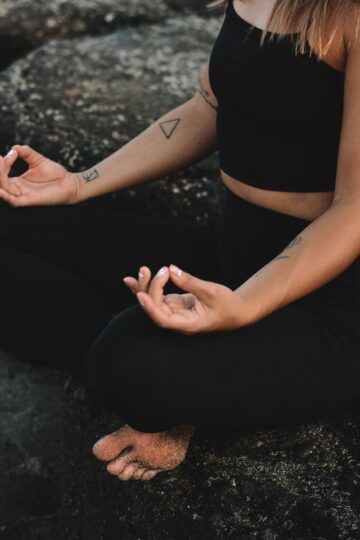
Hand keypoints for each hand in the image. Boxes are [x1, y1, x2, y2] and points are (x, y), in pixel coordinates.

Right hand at [0, 145, 80, 206]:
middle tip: (1, 159)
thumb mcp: (37, 160)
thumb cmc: (55, 173)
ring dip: (0, 179)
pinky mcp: (31, 201)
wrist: (70, 182)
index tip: (13, 153)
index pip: (1, 174)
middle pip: (0, 182)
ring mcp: (24, 196)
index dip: (2, 163)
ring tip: (1, 166)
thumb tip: (14, 147)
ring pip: (4, 190)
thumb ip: (26, 153)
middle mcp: (18, 190)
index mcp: (18, 182)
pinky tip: (0, 191)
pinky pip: (15, 202)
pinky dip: (6, 197)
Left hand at [123, 264, 250, 333]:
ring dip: (145, 286)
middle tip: (149, 270)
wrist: (235, 311)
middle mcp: (177, 321)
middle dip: (148, 289)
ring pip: (153, 302)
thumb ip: (189, 282)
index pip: (164, 320)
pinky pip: (157, 296)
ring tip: (142, 270)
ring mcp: (174, 312)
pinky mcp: (174, 304)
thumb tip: (171, 269)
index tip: (141, 295)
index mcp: (188, 324)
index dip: (151, 309)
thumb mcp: (211, 291)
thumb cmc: (226, 305)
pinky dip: (148, 286)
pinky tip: (137, 276)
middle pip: (155, 309)